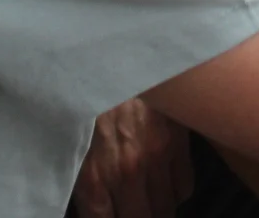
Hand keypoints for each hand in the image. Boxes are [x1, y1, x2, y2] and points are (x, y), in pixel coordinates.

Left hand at [73, 99, 193, 217]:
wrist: (113, 56)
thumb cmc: (88, 101)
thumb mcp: (74, 144)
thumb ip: (86, 178)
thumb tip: (96, 205)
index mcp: (94, 177)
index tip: (117, 213)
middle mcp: (126, 173)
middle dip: (139, 216)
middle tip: (136, 208)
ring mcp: (155, 158)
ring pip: (166, 208)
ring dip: (159, 207)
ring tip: (150, 199)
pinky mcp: (177, 142)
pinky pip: (184, 187)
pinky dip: (176, 189)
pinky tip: (165, 179)